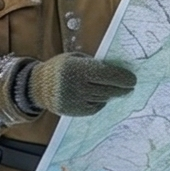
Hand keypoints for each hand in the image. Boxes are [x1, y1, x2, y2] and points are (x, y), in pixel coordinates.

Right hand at [21, 54, 137, 117]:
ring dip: (111, 95)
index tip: (133, 80)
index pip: (107, 75)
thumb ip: (93, 64)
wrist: (36, 86)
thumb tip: (117, 71)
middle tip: (130, 87)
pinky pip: (94, 108)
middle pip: (107, 89)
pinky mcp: (74, 111)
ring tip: (116, 91)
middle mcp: (77, 86)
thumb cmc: (60, 68)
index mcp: (78, 69)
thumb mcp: (75, 59)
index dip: (122, 78)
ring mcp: (75, 100)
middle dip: (122, 89)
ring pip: (102, 99)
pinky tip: (101, 97)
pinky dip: (100, 102)